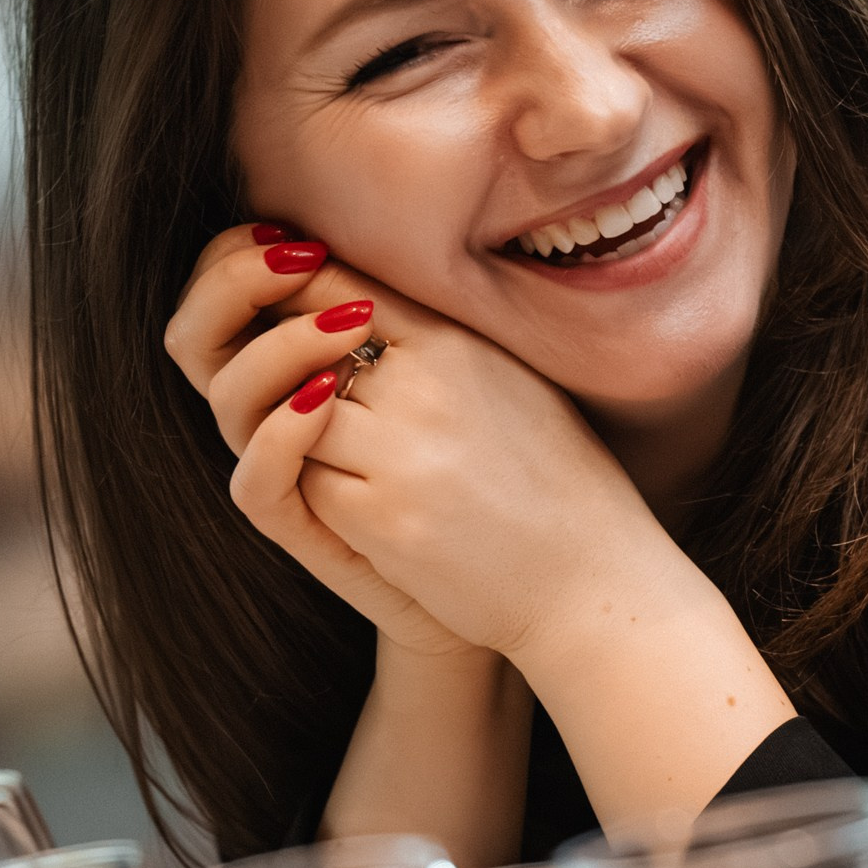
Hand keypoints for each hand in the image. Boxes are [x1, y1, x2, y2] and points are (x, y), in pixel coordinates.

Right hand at [164, 224, 463, 657]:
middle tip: (294, 255)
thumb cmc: (484, 464)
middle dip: (230, 282)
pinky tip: (322, 398)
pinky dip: (279, 434)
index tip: (296, 230)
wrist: (520, 576)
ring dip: (273, 346)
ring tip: (341, 320)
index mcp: (297, 367)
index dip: (236, 255)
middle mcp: (274, 415)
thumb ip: (397, 307)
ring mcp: (287, 473)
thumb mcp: (445, 369)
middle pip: (198, 337)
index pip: (226, 295)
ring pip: (224, 399)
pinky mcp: (306, 528)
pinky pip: (254, 482)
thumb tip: (389, 223)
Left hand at [167, 221, 795, 823]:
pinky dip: (309, 489)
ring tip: (327, 454)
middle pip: (297, 343)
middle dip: (276, 368)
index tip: (287, 323)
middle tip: (282, 392)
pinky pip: (299, 482)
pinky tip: (350, 506)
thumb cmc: (561, 486)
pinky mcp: (379, 514)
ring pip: (284, 412)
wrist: (592, 582)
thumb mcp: (510, 386)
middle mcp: (424, 384)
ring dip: (292, 435)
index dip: (296, 296)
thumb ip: (437, 348)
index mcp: (456, 344)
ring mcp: (398, 449)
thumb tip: (358, 309)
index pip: (340, 285)